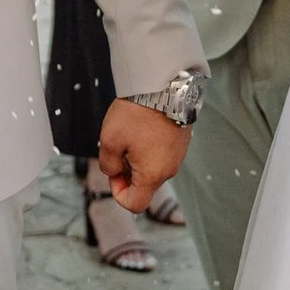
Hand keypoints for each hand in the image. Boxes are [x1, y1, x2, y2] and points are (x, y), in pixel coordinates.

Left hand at [96, 99, 188, 214]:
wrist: (164, 86)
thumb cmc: (137, 114)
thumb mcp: (109, 140)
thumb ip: (108, 164)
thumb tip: (115, 171)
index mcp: (153, 175)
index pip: (136, 204)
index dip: (118, 193)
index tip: (113, 172)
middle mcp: (169, 170)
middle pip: (144, 185)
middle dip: (128, 172)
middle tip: (119, 148)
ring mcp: (177, 156)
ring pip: (153, 169)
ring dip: (138, 158)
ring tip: (131, 134)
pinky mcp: (180, 143)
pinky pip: (162, 154)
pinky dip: (149, 148)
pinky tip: (143, 128)